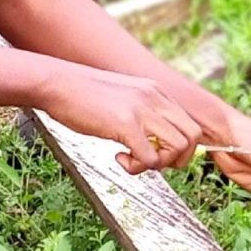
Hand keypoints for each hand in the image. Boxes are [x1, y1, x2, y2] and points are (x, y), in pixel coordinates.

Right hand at [37, 67, 200, 173]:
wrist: (56, 83)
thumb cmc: (82, 95)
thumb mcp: (123, 97)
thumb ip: (142, 113)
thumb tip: (152, 140)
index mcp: (156, 91)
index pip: (191, 124)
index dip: (180, 147)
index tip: (158, 153)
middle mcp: (155, 98)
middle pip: (194, 137)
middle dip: (177, 159)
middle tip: (151, 162)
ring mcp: (142, 110)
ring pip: (178, 148)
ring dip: (159, 164)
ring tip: (133, 160)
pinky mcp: (126, 124)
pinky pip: (150, 159)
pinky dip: (137, 168)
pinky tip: (118, 157)